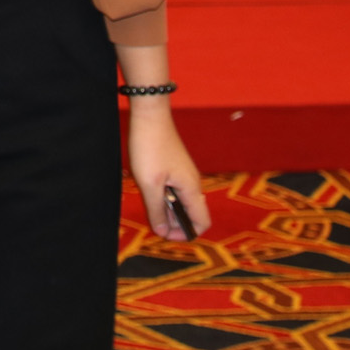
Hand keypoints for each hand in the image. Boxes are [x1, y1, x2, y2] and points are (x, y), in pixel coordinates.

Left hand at [128, 100, 210, 239]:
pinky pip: (174, 189)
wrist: (150, 116)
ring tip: (148, 204)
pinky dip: (163, 196)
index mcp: (191, 190)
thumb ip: (157, 210)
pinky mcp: (175, 167)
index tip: (165, 233)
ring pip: (180, 201)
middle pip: (191, 214)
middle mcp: (192, 183)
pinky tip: (147, 190)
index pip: (201, 223)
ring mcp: (184, 174)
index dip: (186, 233)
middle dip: (173, 222)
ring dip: (167, 209)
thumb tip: (163, 231)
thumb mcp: (149, 184)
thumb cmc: (150, 148)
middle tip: (152, 220)